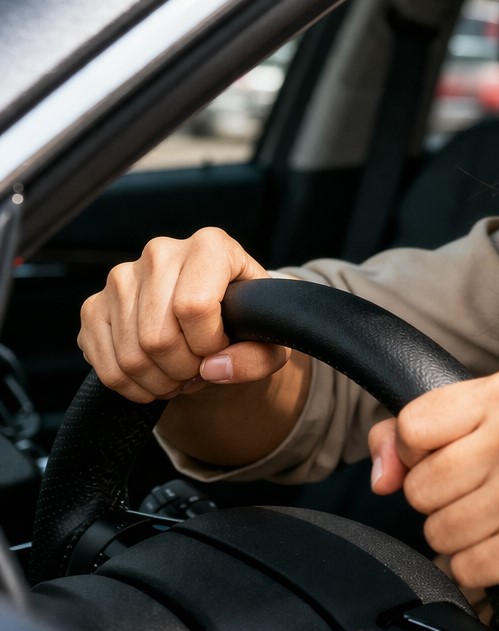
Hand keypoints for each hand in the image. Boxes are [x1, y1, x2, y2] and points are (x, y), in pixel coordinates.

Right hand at [77, 227, 289, 402]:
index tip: (221, 346)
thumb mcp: (271, 339)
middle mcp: (160, 252)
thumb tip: (212, 369)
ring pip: (131, 355)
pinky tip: (154, 378)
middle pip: (158, 336)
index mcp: (210, 245)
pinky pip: (104, 363)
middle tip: (200, 370)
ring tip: (181, 375)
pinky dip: (131, 385)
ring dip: (160, 382)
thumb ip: (258, 358)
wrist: (215, 316)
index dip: (209, 344)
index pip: (194, 307)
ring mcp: (121, 277)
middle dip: (184, 370)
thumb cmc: (246, 321)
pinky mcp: (94, 305)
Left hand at [368, 369, 498, 606]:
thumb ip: (442, 427)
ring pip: (435, 531)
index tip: (447, 465)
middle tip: (494, 498)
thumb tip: (378, 466)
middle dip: (446, 502)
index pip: (412, 424)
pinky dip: (483, 571)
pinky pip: (462, 569)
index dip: (417, 455)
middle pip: (419, 485)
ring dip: (464, 540)